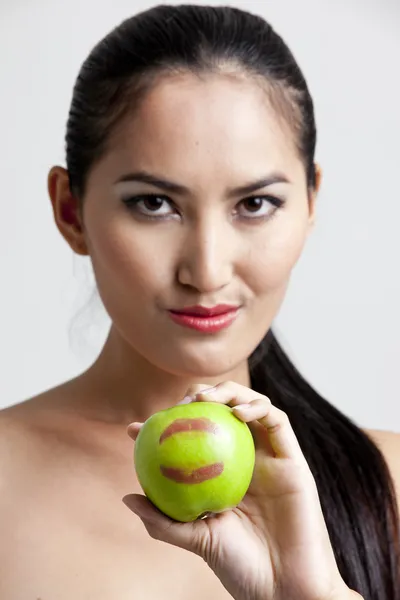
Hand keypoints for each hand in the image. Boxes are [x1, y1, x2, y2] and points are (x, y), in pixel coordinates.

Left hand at [124, 381, 358, 599]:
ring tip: (205, 398)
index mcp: (223, 474)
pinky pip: (277, 421)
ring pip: (251, 405)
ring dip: (229, 392)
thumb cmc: (239, 568)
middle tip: (180, 404)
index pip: (192, 437)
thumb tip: (126, 498)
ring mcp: (270, 456)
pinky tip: (236, 412)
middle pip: (223, 411)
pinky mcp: (293, 458)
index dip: (165, 425)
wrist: (285, 589)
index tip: (136, 428)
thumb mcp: (194, 539)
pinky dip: (257, 407)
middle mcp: (246, 459)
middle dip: (200, 396)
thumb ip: (163, 520)